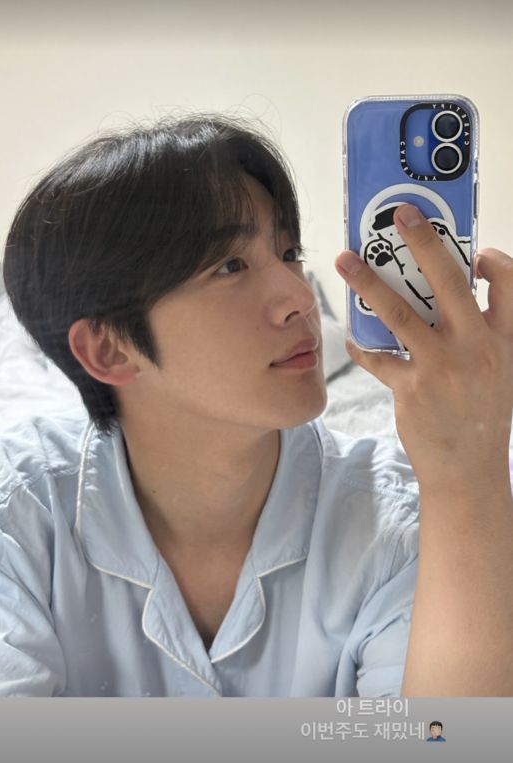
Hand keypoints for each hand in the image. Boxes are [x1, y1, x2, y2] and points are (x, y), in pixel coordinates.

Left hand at [335, 204, 512, 495]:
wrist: (469, 471)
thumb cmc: (482, 415)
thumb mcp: (498, 370)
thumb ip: (483, 331)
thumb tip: (454, 291)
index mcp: (504, 339)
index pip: (507, 282)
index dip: (491, 258)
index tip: (474, 252)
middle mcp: (476, 347)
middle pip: (449, 281)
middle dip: (424, 241)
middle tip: (400, 213)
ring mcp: (443, 367)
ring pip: (399, 312)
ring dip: (368, 282)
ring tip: (345, 262)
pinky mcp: (412, 388)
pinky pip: (378, 356)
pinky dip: (362, 345)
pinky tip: (353, 337)